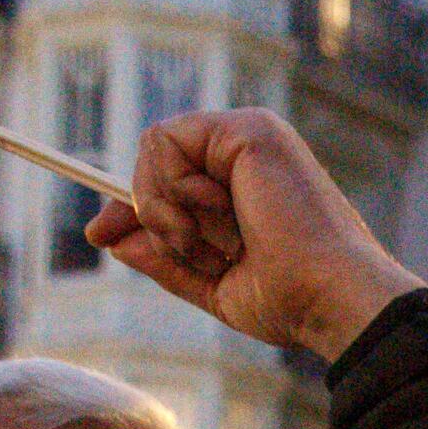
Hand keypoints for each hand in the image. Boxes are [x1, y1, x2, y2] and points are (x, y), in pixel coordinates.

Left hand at [90, 108, 422, 361]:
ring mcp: (248, 135)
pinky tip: (220, 214)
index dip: (131, 203)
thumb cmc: (291, 300)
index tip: (99, 234)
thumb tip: (112, 237)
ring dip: (167, 211)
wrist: (328, 298)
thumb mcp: (213, 285)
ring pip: (153, 150)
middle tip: (196, 251)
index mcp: (246, 184)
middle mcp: (246, 152)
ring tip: (219, 243)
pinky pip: (165, 142)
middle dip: (152, 214)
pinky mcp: (247, 128)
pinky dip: (175, 191)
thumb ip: (165, 258)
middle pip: (152, 161)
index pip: (168, 176)